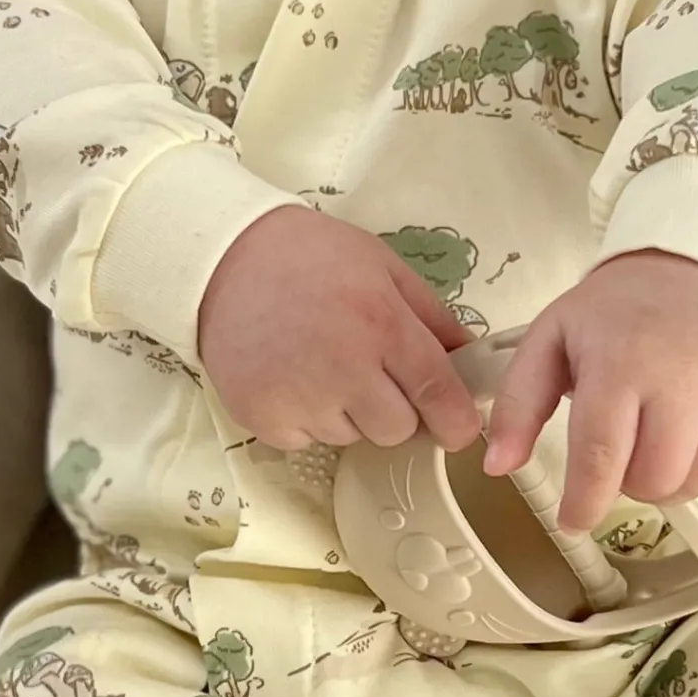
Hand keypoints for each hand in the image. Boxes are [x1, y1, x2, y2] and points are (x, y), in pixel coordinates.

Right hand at [198, 206, 482, 453]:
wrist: (224, 257)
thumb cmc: (311, 255)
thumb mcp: (384, 267)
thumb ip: (434, 317)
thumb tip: (473, 361)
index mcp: (382, 323)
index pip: (438, 395)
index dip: (456, 422)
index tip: (458, 427)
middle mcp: (344, 368)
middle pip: (397, 430)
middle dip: (395, 408)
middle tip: (369, 369)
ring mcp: (300, 398)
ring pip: (351, 437)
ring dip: (347, 412)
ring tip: (320, 362)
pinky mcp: (263, 418)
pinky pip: (307, 440)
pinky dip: (306, 418)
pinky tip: (291, 375)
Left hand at [481, 251, 697, 533]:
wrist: (693, 267)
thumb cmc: (617, 309)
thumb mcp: (553, 336)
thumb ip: (520, 400)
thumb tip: (498, 465)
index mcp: (622, 360)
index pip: (601, 458)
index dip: (583, 502)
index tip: (573, 519)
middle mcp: (686, 378)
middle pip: (654, 481)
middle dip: (629, 480)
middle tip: (623, 445)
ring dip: (675, 478)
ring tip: (661, 434)